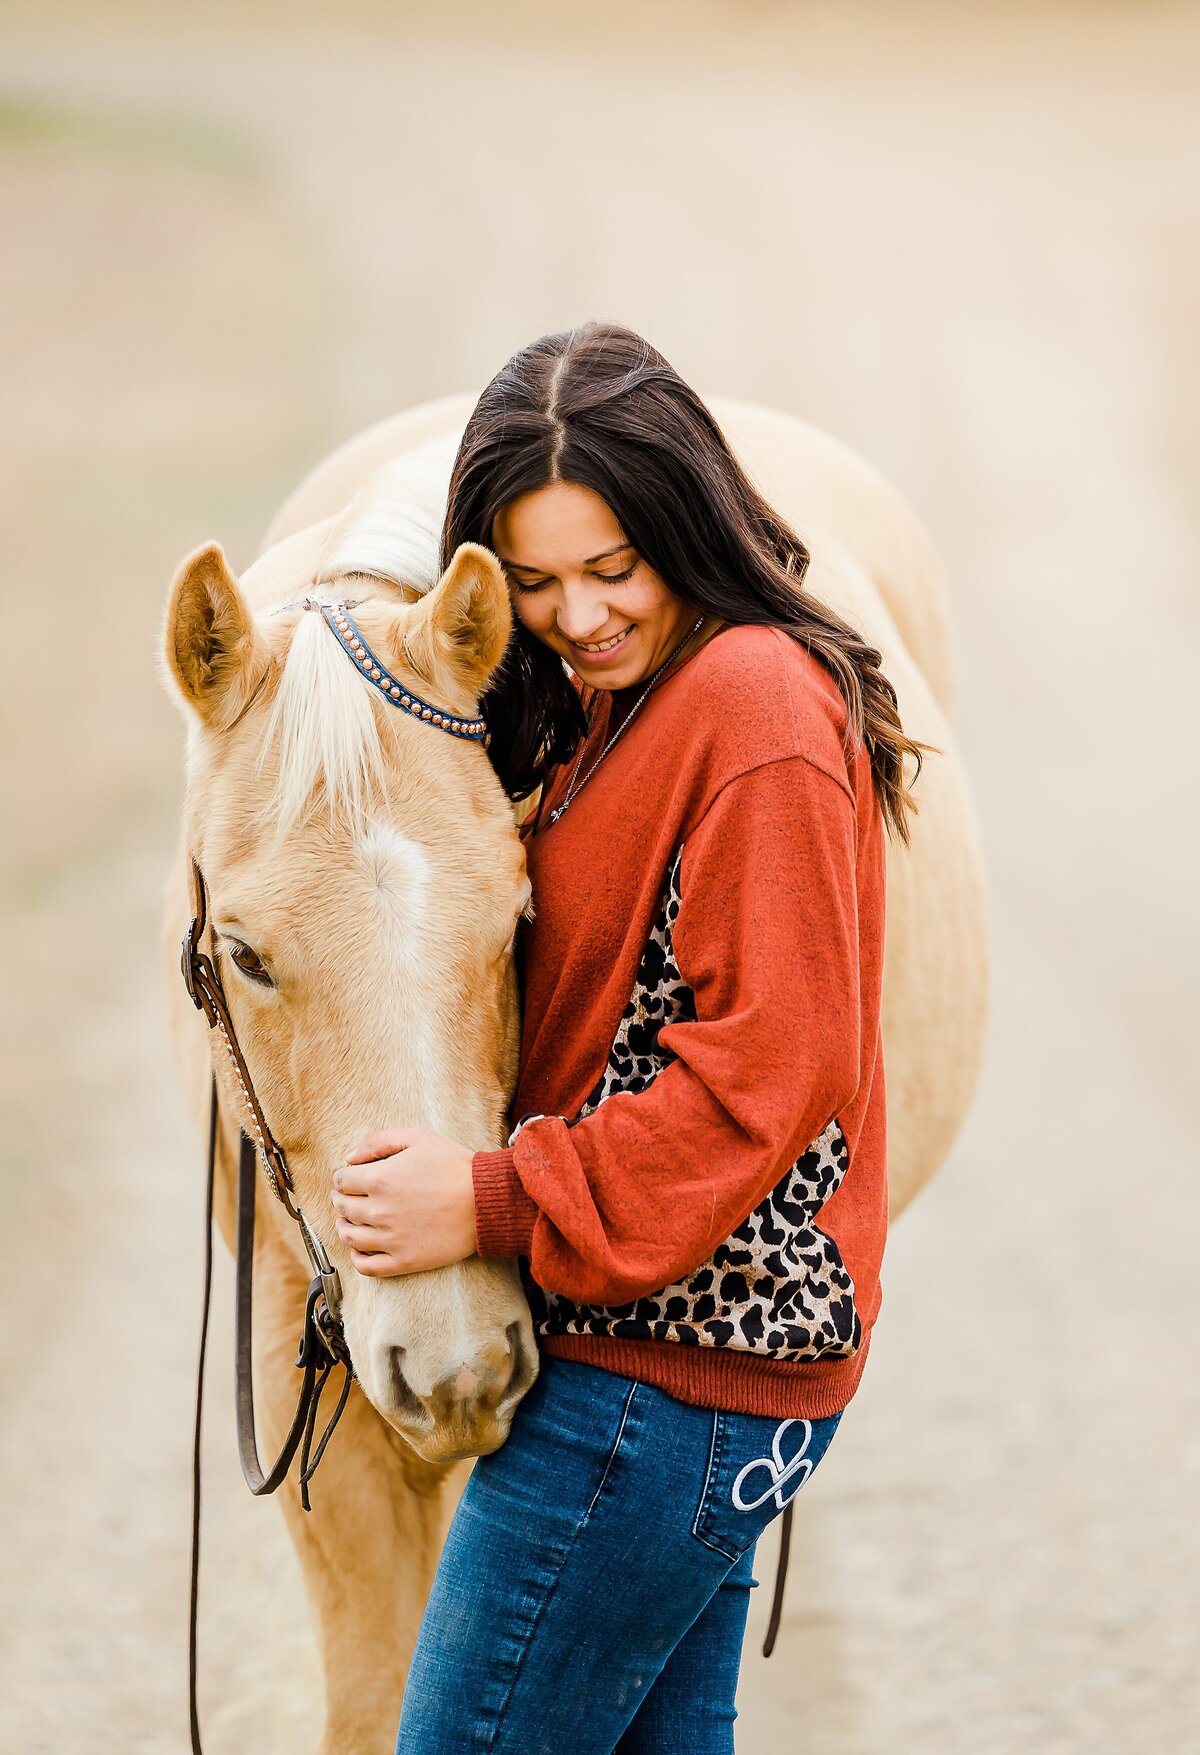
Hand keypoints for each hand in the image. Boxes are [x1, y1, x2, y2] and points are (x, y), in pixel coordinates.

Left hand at [331, 1127, 478, 1277]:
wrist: (486, 1201)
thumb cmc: (455, 1166)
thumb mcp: (418, 1137)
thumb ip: (379, 1141)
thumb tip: (349, 1158)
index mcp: (379, 1179)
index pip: (341, 1181)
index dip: (343, 1177)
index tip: (351, 1178)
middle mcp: (379, 1211)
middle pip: (342, 1207)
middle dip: (341, 1199)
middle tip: (349, 1197)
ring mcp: (390, 1239)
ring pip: (349, 1237)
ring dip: (344, 1226)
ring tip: (350, 1221)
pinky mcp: (404, 1260)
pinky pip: (367, 1266)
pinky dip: (356, 1259)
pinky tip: (361, 1249)